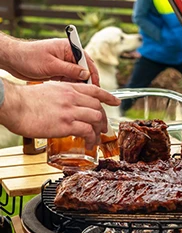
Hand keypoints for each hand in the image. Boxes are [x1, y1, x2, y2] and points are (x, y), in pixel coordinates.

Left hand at [0, 36, 98, 84]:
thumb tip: (86, 74)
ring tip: (79, 94)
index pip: (87, 61)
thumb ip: (70, 70)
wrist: (13, 60)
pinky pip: (70, 79)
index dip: (92, 74)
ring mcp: (64, 63)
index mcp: (68, 48)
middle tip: (88, 93)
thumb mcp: (51, 65)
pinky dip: (71, 86)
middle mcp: (68, 55)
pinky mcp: (59, 71)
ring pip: (78, 76)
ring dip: (78, 84)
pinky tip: (70, 92)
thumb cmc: (28, 57)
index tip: (95, 85)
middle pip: (85, 69)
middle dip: (87, 81)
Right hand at [0, 80, 119, 147]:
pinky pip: (87, 131)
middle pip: (98, 106)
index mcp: (68, 88)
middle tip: (103, 127)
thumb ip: (62, 95)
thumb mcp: (48, 90)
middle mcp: (73, 97)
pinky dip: (92, 139)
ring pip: (96, 118)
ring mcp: (71, 110)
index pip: (95, 90)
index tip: (116, 102)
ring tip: (96, 138)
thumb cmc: (25, 100)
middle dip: (103, 119)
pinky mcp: (66, 124)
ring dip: (99, 130)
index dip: (108, 96)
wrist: (14, 104)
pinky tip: (89, 144)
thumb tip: (67, 104)